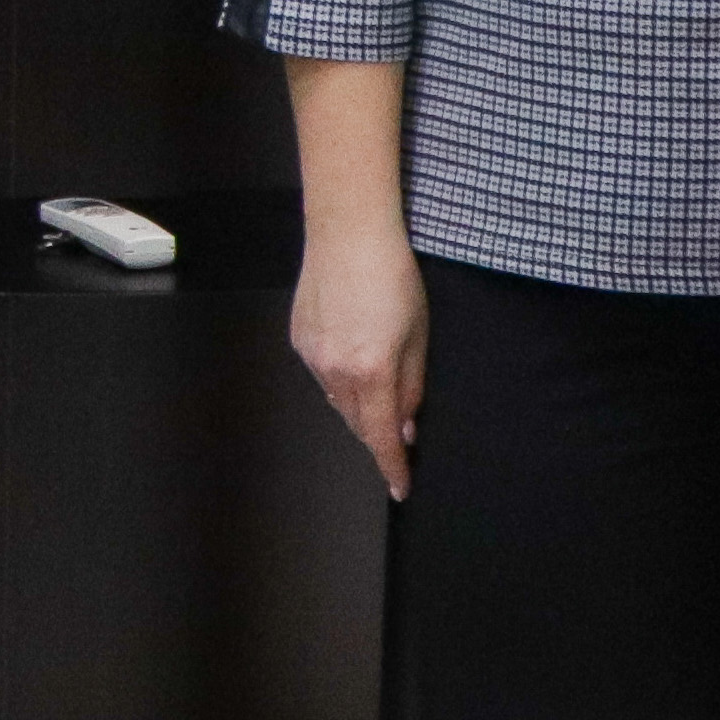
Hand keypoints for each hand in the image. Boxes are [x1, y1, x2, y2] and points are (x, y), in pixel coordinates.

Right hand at [290, 222, 427, 499]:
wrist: (349, 233)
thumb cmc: (392, 274)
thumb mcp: (419, 333)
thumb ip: (412, 385)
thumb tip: (405, 423)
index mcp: (372, 370)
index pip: (381, 436)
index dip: (392, 465)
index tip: (400, 486)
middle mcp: (335, 370)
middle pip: (356, 423)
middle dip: (378, 432)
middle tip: (400, 430)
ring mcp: (312, 355)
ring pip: (336, 401)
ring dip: (358, 406)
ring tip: (377, 384)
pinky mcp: (299, 339)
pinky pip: (321, 374)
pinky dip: (339, 378)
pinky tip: (353, 355)